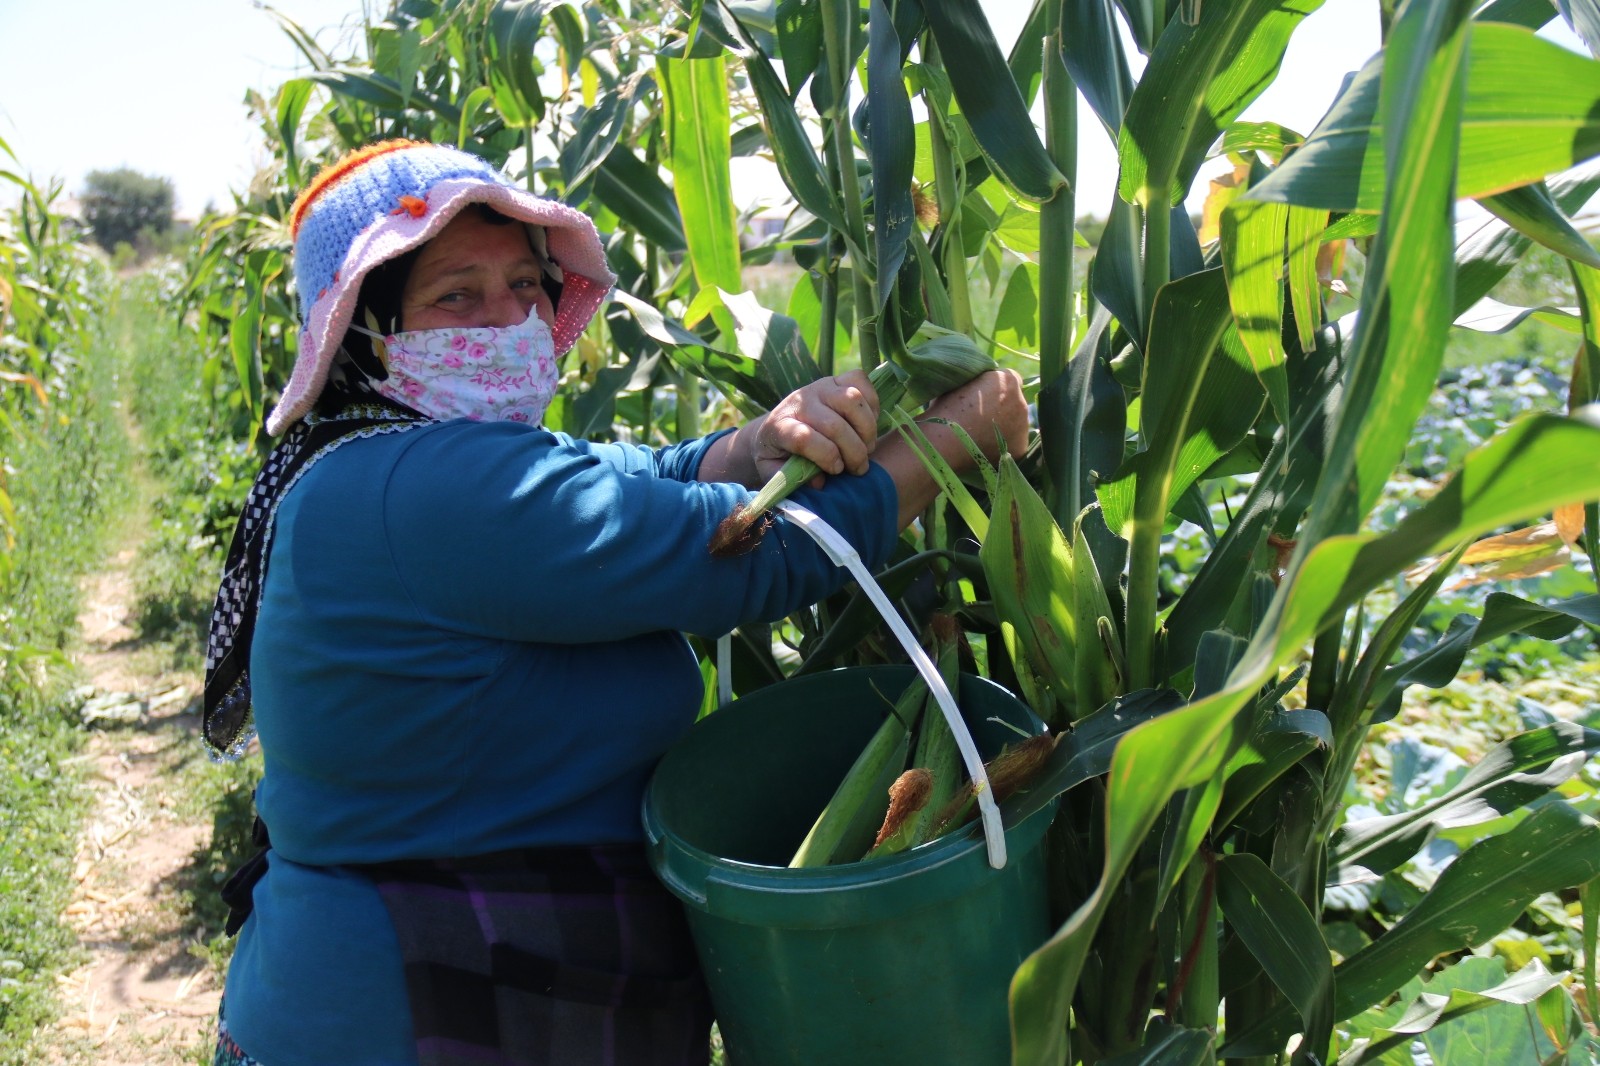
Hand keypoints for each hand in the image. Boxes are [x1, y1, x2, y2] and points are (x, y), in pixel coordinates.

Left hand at [752, 369, 880, 483]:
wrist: (780, 423)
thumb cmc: (780, 453)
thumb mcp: (776, 471)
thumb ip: (792, 480)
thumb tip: (819, 482)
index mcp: (779, 426)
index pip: (804, 438)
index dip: (827, 457)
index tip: (837, 470)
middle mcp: (799, 402)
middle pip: (834, 424)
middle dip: (854, 452)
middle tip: (858, 468)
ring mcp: (819, 387)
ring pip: (852, 400)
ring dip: (867, 430)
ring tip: (867, 448)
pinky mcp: (836, 379)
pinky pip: (860, 380)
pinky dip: (872, 403)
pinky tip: (868, 424)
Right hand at [920, 369, 1029, 470]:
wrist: (944, 443)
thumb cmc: (945, 410)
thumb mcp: (959, 383)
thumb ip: (977, 380)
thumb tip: (979, 383)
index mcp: (1007, 380)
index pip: (1008, 379)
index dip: (993, 388)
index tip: (980, 397)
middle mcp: (1021, 401)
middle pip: (1014, 401)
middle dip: (1000, 407)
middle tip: (978, 417)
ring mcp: (1023, 426)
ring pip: (1015, 422)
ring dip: (1003, 425)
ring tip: (979, 435)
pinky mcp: (1020, 447)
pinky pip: (1013, 442)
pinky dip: (1002, 444)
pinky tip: (984, 447)